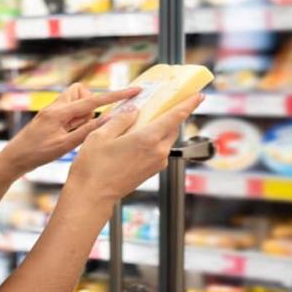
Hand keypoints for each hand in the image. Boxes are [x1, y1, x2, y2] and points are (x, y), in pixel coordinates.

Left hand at [0, 84, 141, 175]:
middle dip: (90, 105)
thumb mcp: (65, 146)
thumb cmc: (37, 154)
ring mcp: (52, 110)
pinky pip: (70, 111)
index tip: (134, 90)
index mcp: (60, 111)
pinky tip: (66, 135)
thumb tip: (109, 117)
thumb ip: (88, 130)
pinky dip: (75, 121)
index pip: (94, 100)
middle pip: (83, 93)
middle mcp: (56, 106)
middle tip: (82, 126)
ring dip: (82, 115)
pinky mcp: (51, 117)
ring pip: (77, 102)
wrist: (14, 159)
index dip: (116, 96)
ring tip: (73, 133)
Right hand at [67, 93, 204, 211]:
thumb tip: (134, 110)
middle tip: (165, 103)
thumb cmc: (94, 167)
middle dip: (172, 114)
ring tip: (143, 120)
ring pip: (165, 139)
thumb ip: (121, 119)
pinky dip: (153, 140)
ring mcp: (156, 163)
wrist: (92, 195)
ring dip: (160, 128)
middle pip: (172, 127)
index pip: (175, 117)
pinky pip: (158, 150)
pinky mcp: (151, 171)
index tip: (199, 95)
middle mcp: (157, 152)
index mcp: (148, 139)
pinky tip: (137, 137)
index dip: (189, 104)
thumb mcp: (102, 135)